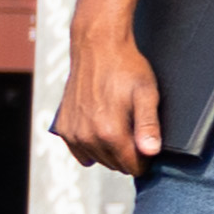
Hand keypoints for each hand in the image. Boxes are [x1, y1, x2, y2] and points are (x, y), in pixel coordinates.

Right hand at [57, 29, 167, 175]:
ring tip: (117, 123)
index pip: (133, 166)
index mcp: (110, 132)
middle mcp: (88, 136)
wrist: (98, 47)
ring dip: (109, 150)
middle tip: (134, 129)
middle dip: (128, 153)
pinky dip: (91, 145)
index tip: (148, 144)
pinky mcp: (63, 128)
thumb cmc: (125, 68)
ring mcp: (73, 133)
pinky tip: (100, 126)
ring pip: (98, 160)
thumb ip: (149, 126)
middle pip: (116, 165)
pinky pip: (80, 152)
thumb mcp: (147, 94)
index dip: (144, 158)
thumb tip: (150, 152)